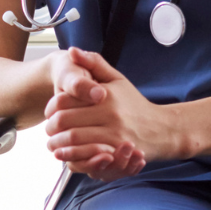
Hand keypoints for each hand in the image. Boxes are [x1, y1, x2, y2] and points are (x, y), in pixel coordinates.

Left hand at [43, 47, 176, 175]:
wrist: (162, 129)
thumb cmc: (135, 104)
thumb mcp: (117, 80)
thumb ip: (94, 64)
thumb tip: (72, 51)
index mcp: (105, 96)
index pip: (65, 101)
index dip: (51, 108)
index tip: (49, 113)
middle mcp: (109, 116)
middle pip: (65, 122)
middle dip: (50, 128)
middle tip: (48, 131)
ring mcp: (113, 136)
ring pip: (73, 141)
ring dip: (57, 145)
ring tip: (53, 144)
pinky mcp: (116, 154)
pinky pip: (86, 158)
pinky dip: (72, 158)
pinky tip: (66, 156)